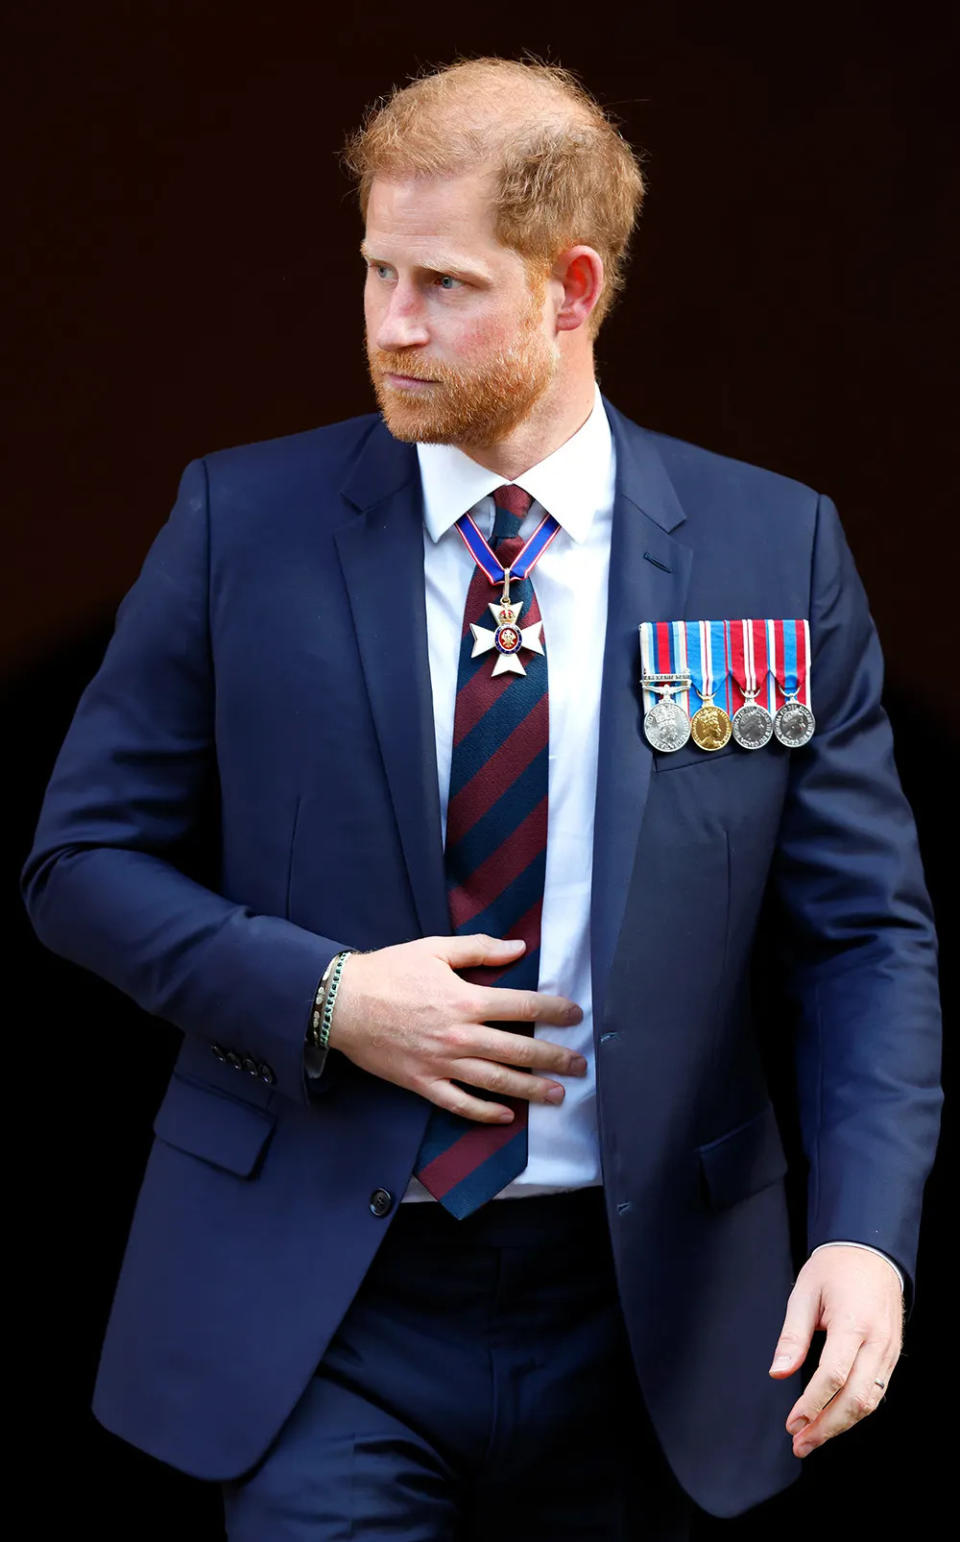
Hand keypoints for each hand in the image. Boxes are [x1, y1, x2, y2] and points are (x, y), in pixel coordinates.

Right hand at [328, 934, 586, 1120]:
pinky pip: (459, 1104)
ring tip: (557, 1095)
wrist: (340, 1003)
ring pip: (496, 1082)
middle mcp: (460, 1036)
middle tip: (579, 1064)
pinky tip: (505, 1116)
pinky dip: (484, 1113)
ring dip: (531, 1090)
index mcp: (466, 1000)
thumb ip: (479, 949)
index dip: (554, 1010)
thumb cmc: (388, 971)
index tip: (575, 1015)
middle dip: (554, 1058)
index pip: (523, 1006)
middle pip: (519, 1050)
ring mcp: (442, 1064)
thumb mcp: (435, 949)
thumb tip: (518, 948)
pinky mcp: (422, 1083)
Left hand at [769, 1246, 903, 1458]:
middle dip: (826, 1427)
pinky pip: (877, 1391)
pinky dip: (856, 1411)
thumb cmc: (835, 1268)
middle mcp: (877, 1342)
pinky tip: (834, 1419)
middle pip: (855, 1398)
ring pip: (870, 1401)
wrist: (872, 1252)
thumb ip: (793, 1335)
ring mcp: (889, 1351)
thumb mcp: (805, 1291)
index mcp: (853, 1322)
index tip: (792, 1423)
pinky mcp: (893, 1355)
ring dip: (841, 1426)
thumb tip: (779, 1372)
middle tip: (800, 1443)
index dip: (812, 1404)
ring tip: (812, 1438)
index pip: (833, 1375)